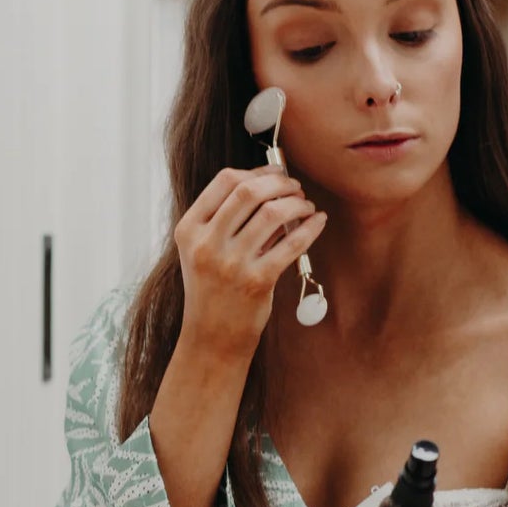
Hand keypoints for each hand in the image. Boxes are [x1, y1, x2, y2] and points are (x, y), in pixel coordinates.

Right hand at [174, 165, 327, 359]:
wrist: (211, 336)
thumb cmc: (212, 288)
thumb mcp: (204, 250)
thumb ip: (227, 218)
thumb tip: (271, 183)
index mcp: (189, 229)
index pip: (224, 181)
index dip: (256, 170)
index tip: (275, 173)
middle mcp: (207, 244)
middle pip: (249, 191)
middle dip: (279, 182)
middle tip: (295, 187)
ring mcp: (231, 264)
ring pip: (272, 213)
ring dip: (297, 202)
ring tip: (305, 205)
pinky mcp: (257, 282)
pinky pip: (292, 244)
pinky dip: (310, 227)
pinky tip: (318, 221)